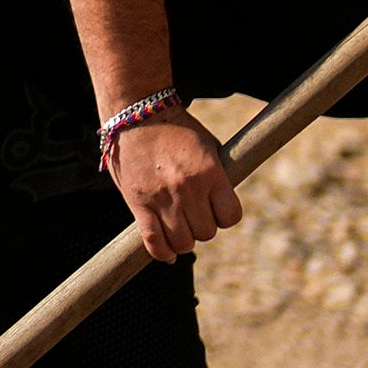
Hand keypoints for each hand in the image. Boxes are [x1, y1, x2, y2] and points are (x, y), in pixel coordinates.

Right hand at [108, 114, 241, 261]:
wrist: (137, 114)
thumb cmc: (176, 130)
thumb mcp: (208, 148)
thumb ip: (217, 178)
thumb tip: (223, 208)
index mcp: (210, 172)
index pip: (231, 217)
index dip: (225, 216)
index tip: (217, 210)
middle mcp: (188, 188)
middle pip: (206, 233)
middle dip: (203, 227)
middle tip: (194, 214)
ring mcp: (161, 198)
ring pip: (183, 242)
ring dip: (184, 240)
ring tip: (179, 228)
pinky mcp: (138, 203)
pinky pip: (153, 241)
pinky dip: (162, 253)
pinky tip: (168, 253)